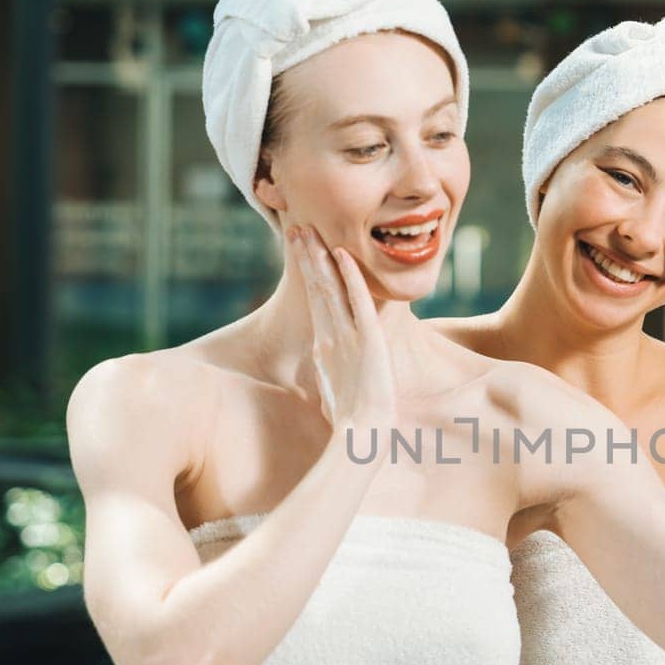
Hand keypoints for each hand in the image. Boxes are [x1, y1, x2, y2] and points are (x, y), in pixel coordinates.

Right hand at [288, 226, 396, 429]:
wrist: (362, 436)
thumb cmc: (353, 424)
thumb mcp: (338, 396)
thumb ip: (335, 383)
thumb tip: (329, 390)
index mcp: (325, 347)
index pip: (315, 300)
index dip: (308, 272)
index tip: (301, 248)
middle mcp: (331, 337)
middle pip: (316, 287)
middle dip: (307, 256)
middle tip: (298, 227)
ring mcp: (347, 337)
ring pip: (330, 288)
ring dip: (320, 257)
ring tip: (310, 230)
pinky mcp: (367, 340)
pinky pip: (358, 301)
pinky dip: (351, 276)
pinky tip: (342, 253)